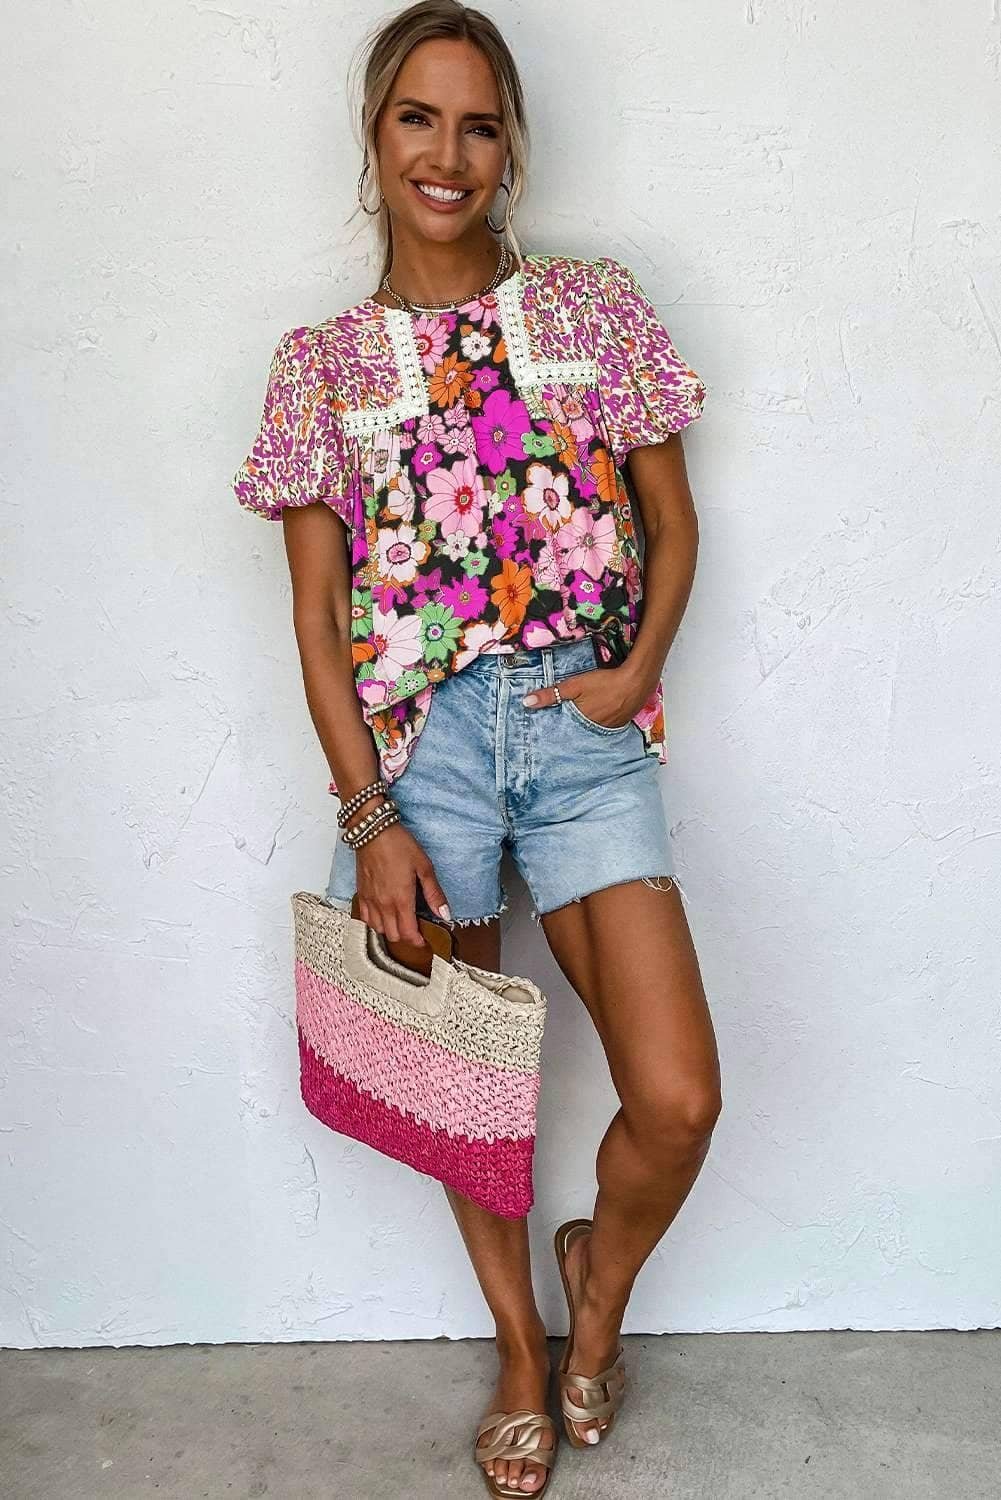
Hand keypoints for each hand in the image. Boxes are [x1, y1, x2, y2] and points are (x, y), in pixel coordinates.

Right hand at [354, 823, 450, 946]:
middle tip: (416, 929)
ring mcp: (370, 900)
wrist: (372, 831)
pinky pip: (365, 918)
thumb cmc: (399, 845)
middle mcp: (384, 904)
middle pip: (393, 935)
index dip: (418, 941)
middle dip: (406, 937)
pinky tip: (383, 914)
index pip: (408, 933)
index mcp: (401, 899)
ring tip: (400, 922)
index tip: (425, 940)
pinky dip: (375, 922)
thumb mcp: (424, 866)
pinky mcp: (361, 893)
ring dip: (390, 930)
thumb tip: (445, 913)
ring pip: (378, 929)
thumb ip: (434, 893)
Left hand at [522, 664, 647, 729]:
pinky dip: (599, 725)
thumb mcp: (575, 685)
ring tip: (578, 728)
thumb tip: (527, 702)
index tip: (545, 739)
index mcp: (581, 721)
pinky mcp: (620, 723)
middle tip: (558, 737)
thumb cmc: (606, 682)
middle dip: (569, 734)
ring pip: (591, 731)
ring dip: (585, 730)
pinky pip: (605, 728)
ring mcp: (609, 728)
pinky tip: (598, 719)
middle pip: (578, 734)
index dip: (555, 734)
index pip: (563, 733)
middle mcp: (594, 729)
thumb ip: (551, 694)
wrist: (637, 681)